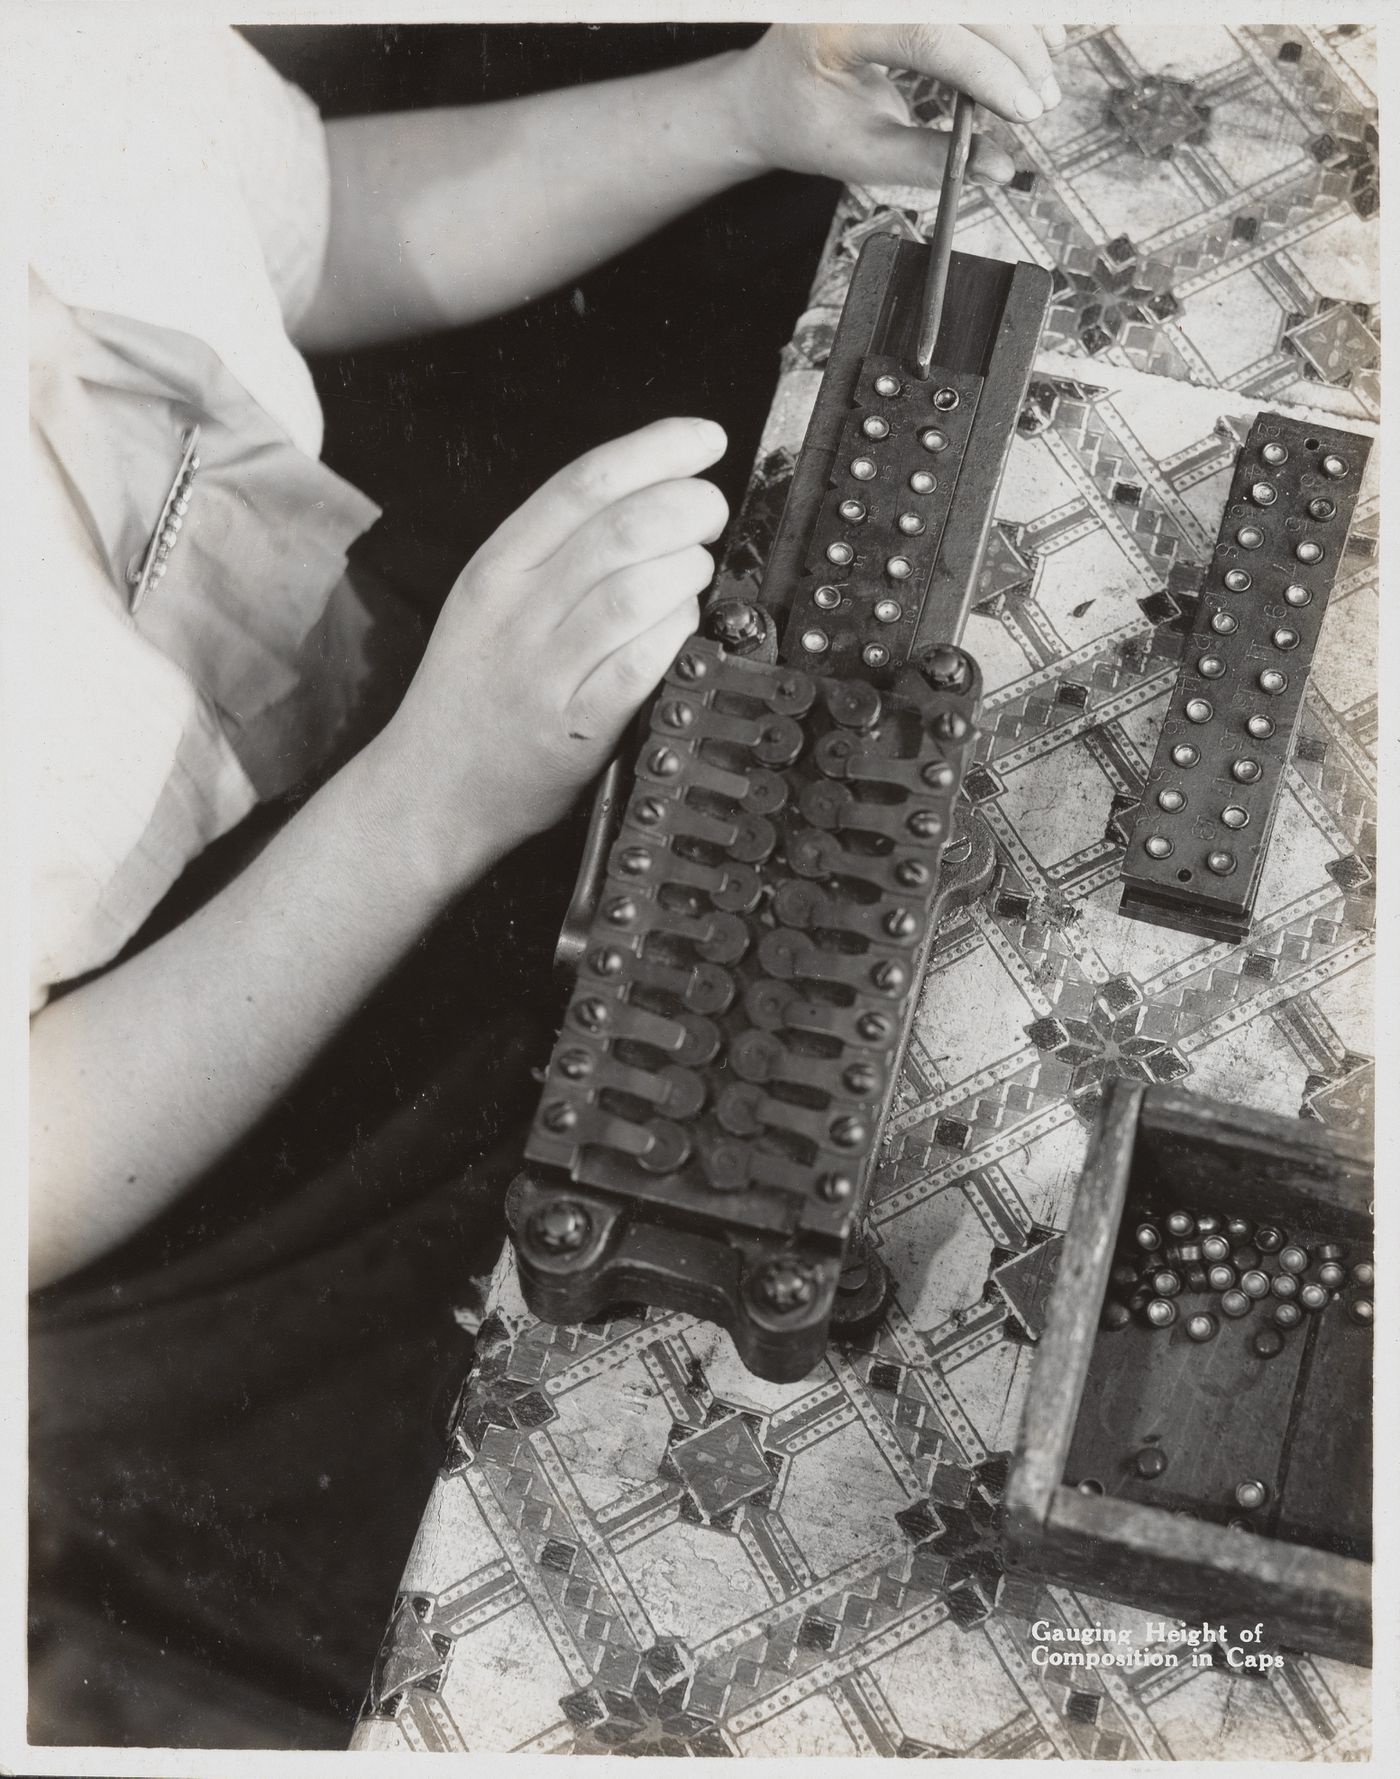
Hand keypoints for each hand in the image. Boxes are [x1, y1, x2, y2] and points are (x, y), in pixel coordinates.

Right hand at [376, 417, 727, 885]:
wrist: (428, 792)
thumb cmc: (472, 693)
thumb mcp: (489, 602)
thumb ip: (555, 552)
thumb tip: (654, 497)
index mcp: (496, 568)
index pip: (584, 482)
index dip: (657, 450)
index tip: (705, 440)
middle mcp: (516, 612)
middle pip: (622, 530)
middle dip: (688, 508)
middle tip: (711, 515)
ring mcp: (543, 673)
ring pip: (636, 591)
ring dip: (687, 573)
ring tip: (696, 574)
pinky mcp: (573, 731)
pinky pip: (640, 666)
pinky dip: (676, 638)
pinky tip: (682, 633)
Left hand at [728, 23, 1065, 188]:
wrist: (769, 91)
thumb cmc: (804, 122)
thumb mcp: (859, 153)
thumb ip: (927, 160)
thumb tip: (999, 167)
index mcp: (833, 24)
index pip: (925, 33)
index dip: (985, 72)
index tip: (1025, 110)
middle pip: (960, 3)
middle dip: (1014, 49)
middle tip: (1043, 100)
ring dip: (1020, 24)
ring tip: (1046, 70)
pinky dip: (1005, 16)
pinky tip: (1033, 35)